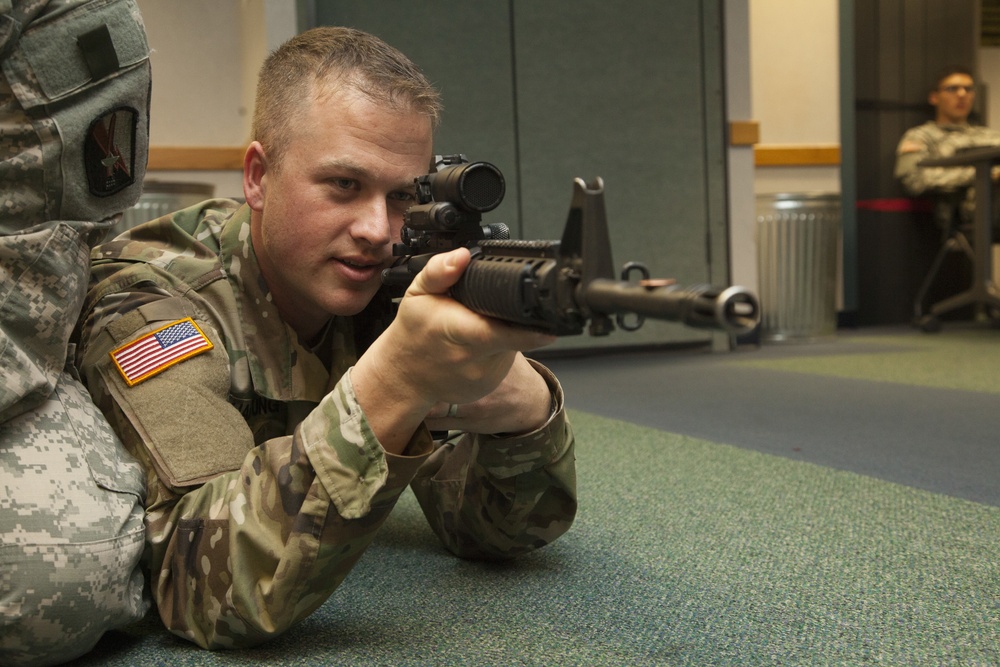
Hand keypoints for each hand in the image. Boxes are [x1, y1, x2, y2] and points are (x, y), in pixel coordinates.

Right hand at [351, 248, 555, 452]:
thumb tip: (462, 255)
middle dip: (520, 320)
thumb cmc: (414, 331)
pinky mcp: (489, 384)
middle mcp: (473, 358)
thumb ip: (438, 270)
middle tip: (504, 308)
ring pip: (514, 346)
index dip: (530, 331)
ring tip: (481, 324)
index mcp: (457, 331)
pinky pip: (506, 359)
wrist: (404, 375)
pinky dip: (501, 348)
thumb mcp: (417, 294)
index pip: (500, 333)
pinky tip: (482, 342)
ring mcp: (483, 375)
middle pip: (515, 336)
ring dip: (508, 332)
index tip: (551, 326)